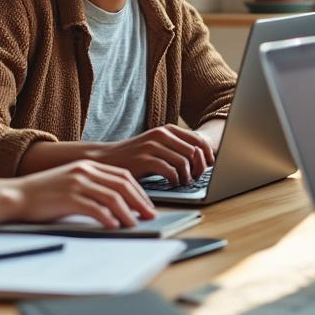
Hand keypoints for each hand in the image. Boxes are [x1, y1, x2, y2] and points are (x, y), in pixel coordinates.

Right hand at [0, 160, 155, 228]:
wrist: (17, 195)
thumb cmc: (44, 194)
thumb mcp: (71, 183)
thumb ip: (92, 187)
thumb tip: (117, 204)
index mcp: (87, 166)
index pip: (123, 176)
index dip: (139, 191)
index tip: (147, 205)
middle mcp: (85, 171)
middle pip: (122, 185)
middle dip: (139, 201)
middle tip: (149, 215)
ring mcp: (77, 183)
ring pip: (112, 197)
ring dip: (127, 212)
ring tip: (134, 224)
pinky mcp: (68, 198)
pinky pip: (95, 208)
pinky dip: (108, 218)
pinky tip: (115, 226)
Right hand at [86, 125, 214, 185]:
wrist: (106, 159)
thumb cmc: (135, 156)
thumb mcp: (157, 146)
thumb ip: (177, 148)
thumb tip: (204, 160)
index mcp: (167, 130)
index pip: (198, 140)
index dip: (208, 156)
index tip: (208, 168)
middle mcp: (161, 135)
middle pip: (194, 152)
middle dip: (199, 168)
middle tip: (195, 178)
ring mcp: (152, 146)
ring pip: (184, 162)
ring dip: (187, 176)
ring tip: (183, 182)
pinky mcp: (144, 160)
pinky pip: (170, 170)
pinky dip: (175, 180)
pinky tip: (172, 184)